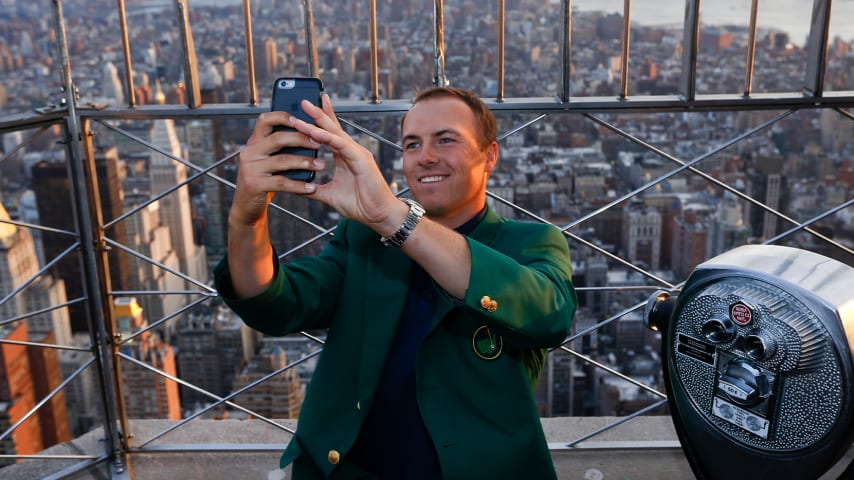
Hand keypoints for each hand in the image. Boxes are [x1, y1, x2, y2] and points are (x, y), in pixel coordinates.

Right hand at [229, 110, 325, 225]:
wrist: (245, 206)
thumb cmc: (262, 180)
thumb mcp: (266, 160)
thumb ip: (279, 148)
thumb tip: (307, 134)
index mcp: (253, 143)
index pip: (265, 120)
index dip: (283, 117)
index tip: (302, 120)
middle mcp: (249, 153)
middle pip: (278, 139)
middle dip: (301, 139)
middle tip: (319, 142)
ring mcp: (250, 169)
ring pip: (282, 161)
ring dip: (305, 162)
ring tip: (321, 165)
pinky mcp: (255, 185)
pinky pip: (282, 182)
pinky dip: (298, 185)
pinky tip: (311, 187)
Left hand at [291, 94, 406, 235]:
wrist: (378, 216)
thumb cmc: (360, 204)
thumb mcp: (329, 195)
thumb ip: (314, 189)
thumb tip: (298, 187)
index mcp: (345, 156)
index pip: (331, 133)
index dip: (321, 119)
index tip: (307, 108)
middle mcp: (352, 151)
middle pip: (332, 128)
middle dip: (318, 113)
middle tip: (304, 100)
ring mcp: (357, 153)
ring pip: (335, 133)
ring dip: (318, 121)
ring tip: (304, 110)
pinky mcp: (361, 159)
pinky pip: (340, 145)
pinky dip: (326, 137)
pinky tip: (313, 131)